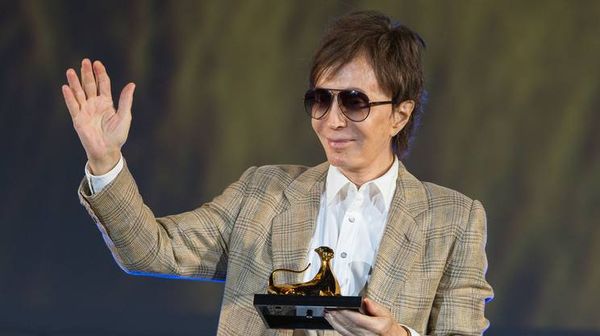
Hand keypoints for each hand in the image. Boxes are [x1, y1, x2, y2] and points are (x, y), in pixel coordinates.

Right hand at [62, 58, 135, 174]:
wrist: (107, 150)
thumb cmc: (118, 135)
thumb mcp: (124, 116)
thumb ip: (125, 101)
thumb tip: (131, 84)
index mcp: (106, 102)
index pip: (102, 84)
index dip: (100, 73)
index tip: (97, 63)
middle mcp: (94, 104)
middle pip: (89, 85)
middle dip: (87, 73)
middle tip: (85, 61)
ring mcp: (85, 111)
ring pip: (79, 93)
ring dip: (75, 82)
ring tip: (70, 71)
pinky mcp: (78, 119)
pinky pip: (72, 106)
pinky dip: (69, 97)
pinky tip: (65, 87)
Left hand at [324, 298, 407, 335]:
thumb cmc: (388, 326)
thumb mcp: (385, 313)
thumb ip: (374, 307)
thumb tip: (365, 300)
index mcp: (377, 327)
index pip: (358, 320)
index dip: (346, 313)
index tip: (337, 307)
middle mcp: (369, 335)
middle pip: (349, 325)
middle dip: (337, 317)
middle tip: (328, 309)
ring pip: (345, 332)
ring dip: (335, 323)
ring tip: (328, 314)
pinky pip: (346, 335)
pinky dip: (338, 328)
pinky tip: (333, 323)